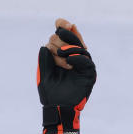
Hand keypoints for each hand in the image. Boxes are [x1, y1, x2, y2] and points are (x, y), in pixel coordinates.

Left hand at [38, 18, 96, 133]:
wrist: (58, 110)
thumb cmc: (51, 95)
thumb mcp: (44, 73)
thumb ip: (45, 59)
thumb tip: (46, 45)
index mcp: (63, 55)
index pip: (66, 34)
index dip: (63, 26)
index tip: (61, 23)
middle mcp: (74, 58)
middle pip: (71, 38)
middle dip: (59, 42)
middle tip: (55, 54)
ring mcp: (83, 66)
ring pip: (79, 47)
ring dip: (68, 49)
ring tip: (60, 55)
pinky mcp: (89, 75)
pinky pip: (85, 61)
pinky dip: (77, 58)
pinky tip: (68, 61)